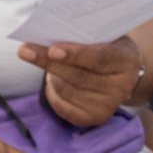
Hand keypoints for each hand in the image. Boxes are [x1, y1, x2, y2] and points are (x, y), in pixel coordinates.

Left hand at [16, 33, 142, 128]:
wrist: (121, 73)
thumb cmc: (106, 46)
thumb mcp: (104, 34)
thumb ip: (83, 34)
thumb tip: (48, 33)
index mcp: (127, 59)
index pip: (98, 58)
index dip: (75, 54)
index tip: (52, 49)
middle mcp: (121, 86)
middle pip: (78, 76)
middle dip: (49, 63)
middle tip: (25, 51)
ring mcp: (108, 105)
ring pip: (66, 90)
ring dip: (51, 75)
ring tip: (49, 61)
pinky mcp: (94, 118)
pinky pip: (62, 106)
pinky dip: (51, 91)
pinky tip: (54, 80)